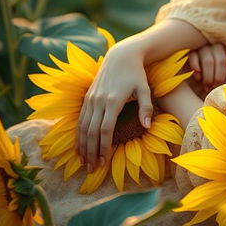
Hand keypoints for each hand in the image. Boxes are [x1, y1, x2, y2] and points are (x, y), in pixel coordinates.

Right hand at [77, 41, 152, 172]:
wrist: (121, 55)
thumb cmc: (136, 73)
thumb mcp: (145, 88)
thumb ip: (146, 108)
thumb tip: (146, 127)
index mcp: (114, 100)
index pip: (106, 129)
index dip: (104, 147)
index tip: (104, 162)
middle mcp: (99, 101)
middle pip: (91, 132)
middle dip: (91, 152)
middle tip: (92, 170)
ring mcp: (91, 98)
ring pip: (83, 127)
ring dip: (82, 146)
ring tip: (85, 163)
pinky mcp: (87, 97)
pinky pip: (80, 119)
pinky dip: (78, 134)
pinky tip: (79, 147)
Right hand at [187, 43, 225, 93]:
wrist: (193, 82)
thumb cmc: (212, 81)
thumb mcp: (222, 80)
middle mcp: (216, 48)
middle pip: (221, 61)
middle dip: (219, 77)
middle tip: (215, 88)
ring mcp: (203, 49)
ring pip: (208, 61)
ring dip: (208, 77)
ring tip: (207, 87)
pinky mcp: (190, 52)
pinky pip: (193, 56)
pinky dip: (196, 67)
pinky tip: (198, 76)